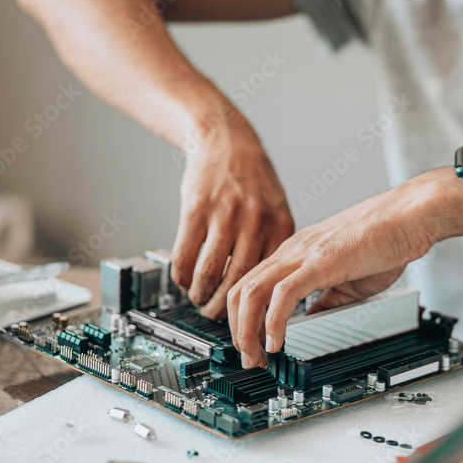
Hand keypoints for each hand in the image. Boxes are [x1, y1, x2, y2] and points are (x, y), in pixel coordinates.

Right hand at [171, 114, 293, 318]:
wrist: (226, 140)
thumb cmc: (253, 180)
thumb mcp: (277, 211)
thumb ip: (274, 247)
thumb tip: (273, 293)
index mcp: (280, 227)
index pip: (271, 281)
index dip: (258, 308)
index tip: (249, 323)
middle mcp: (255, 221)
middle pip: (238, 282)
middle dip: (224, 308)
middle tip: (216, 315)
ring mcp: (225, 214)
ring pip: (210, 273)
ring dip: (200, 294)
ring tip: (198, 298)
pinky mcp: (196, 208)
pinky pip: (185, 255)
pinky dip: (182, 276)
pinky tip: (184, 279)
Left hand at [227, 169, 462, 367]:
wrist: (411, 216)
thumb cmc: (386, 240)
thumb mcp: (345, 279)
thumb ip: (324, 301)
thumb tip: (309, 324)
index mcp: (294, 254)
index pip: (250, 286)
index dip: (243, 320)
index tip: (251, 346)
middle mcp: (292, 251)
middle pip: (240, 290)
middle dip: (238, 331)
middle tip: (250, 358)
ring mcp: (303, 254)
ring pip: (252, 292)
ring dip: (248, 331)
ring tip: (257, 355)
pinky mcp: (321, 262)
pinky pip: (283, 294)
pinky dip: (273, 322)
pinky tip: (277, 342)